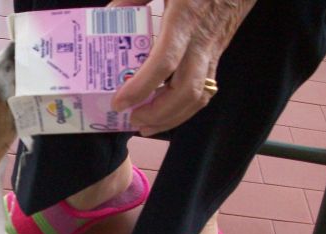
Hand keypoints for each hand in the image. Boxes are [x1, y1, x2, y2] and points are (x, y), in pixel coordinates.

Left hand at [109, 0, 256, 135]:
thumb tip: (108, 15)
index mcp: (184, 18)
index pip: (164, 62)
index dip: (141, 87)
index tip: (119, 103)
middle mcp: (201, 40)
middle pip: (185, 91)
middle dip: (157, 114)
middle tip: (132, 119)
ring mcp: (212, 51)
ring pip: (199, 97)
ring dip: (171, 118)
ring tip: (145, 125)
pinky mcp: (218, 56)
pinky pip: (205, 91)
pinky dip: (184, 110)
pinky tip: (165, 114)